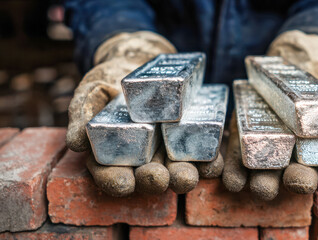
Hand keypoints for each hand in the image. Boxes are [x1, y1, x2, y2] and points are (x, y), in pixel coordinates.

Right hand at [67, 31, 222, 196]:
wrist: (141, 63)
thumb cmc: (111, 81)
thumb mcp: (92, 91)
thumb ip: (82, 114)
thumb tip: (75, 142)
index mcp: (115, 154)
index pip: (111, 174)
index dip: (115, 181)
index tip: (124, 183)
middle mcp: (143, 159)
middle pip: (148, 177)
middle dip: (154, 180)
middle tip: (159, 177)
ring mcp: (168, 152)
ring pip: (176, 170)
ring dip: (184, 176)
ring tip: (187, 175)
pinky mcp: (191, 141)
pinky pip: (201, 155)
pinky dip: (208, 161)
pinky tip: (214, 161)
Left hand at [222, 30, 317, 199]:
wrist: (290, 61)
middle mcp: (301, 155)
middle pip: (302, 174)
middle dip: (299, 181)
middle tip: (298, 182)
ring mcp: (273, 150)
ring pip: (270, 173)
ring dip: (264, 183)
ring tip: (261, 188)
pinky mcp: (247, 140)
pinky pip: (240, 159)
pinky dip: (234, 171)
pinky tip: (230, 179)